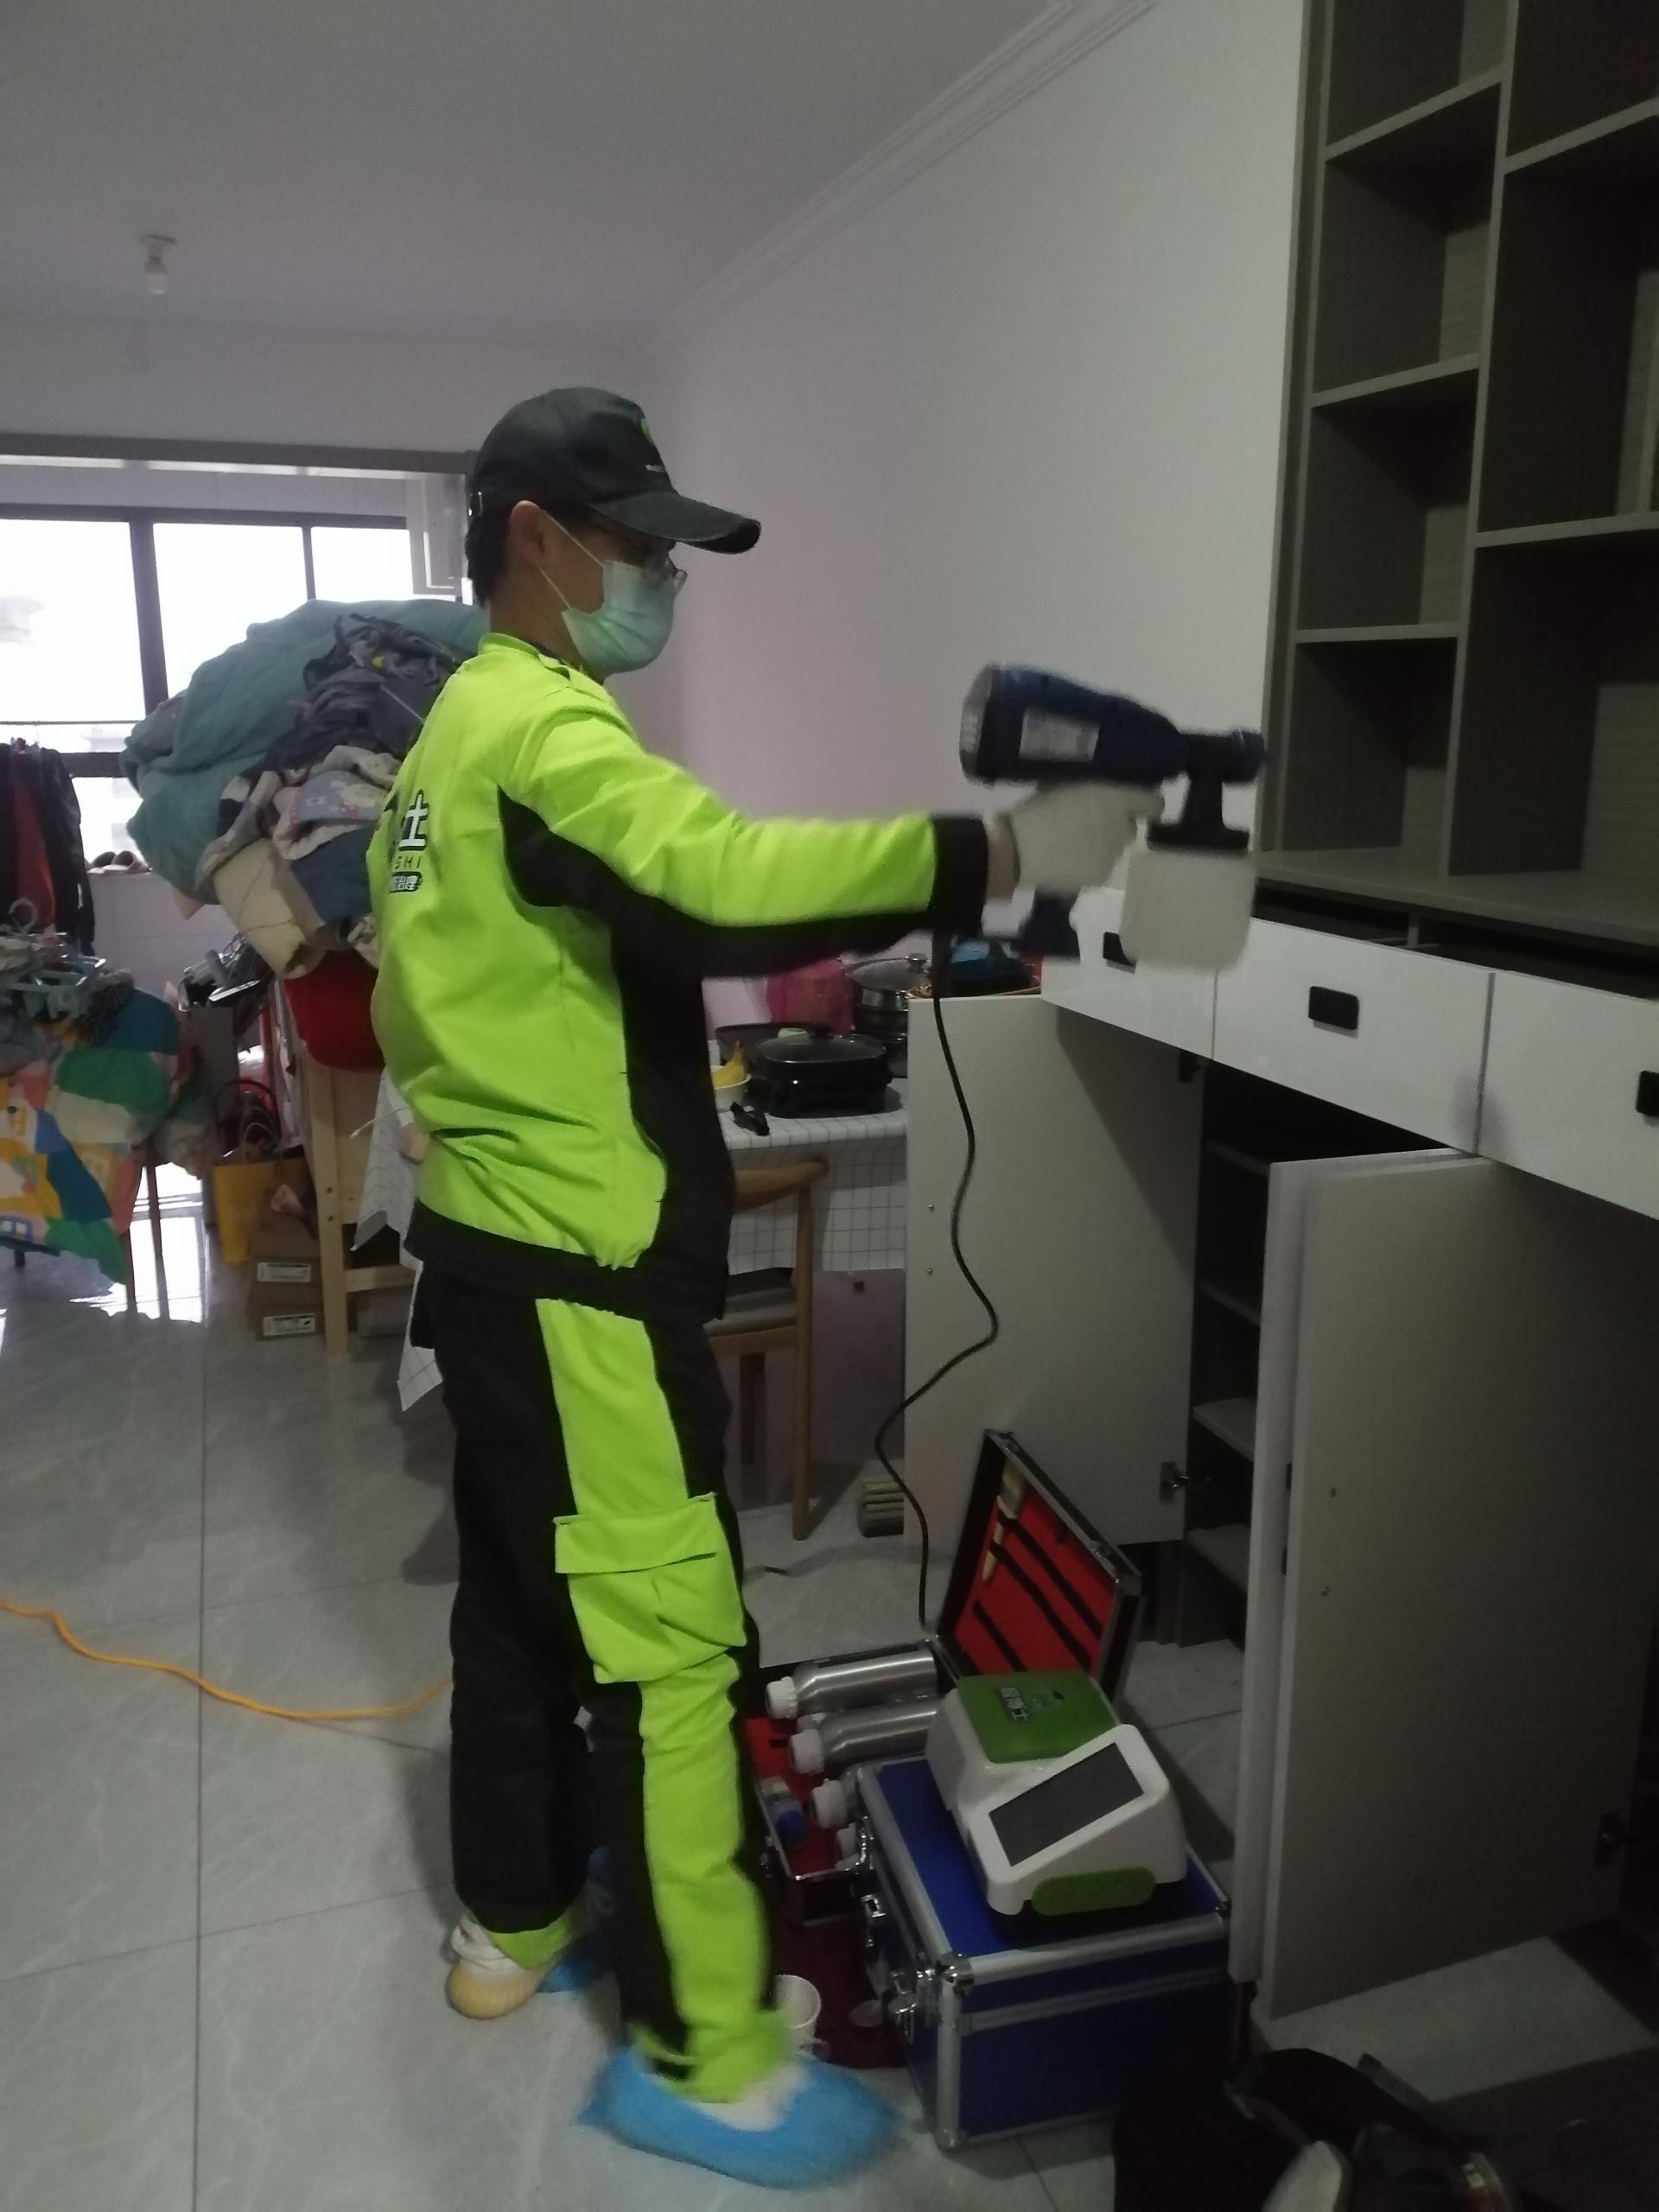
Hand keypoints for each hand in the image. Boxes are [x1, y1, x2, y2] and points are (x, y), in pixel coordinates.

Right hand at [1003, 783, 1162, 895]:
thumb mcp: (1066, 785)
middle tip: (1089, 824)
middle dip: (1116, 826)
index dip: (1149, 804)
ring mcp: (1113, 855)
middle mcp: (1123, 827)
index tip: (1140, 806)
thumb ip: (1091, 791)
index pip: (1152, 803)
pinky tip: (1065, 861)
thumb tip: (1099, 795)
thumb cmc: (1037, 807)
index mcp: (1115, 798)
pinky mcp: (1100, 876)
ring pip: (1114, 849)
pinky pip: (1100, 867)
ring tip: (1071, 845)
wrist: (1018, 848)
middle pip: (1130, 828)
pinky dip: (1088, 864)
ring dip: (1101, 845)